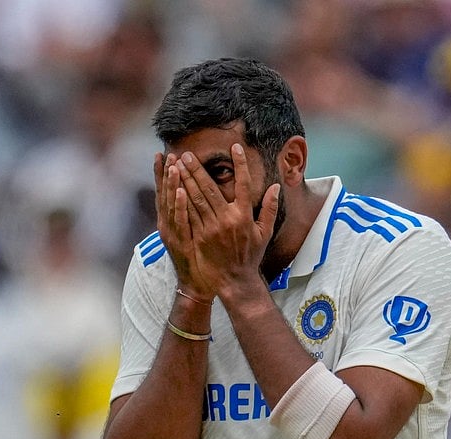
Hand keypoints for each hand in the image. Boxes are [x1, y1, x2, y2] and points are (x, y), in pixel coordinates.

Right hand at [154, 152, 214, 299]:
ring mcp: (173, 234)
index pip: (165, 191)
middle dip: (164, 173)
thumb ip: (192, 212)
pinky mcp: (180, 243)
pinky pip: (180, 221)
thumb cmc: (198, 259)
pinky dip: (178, 206)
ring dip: (171, 184)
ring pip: (170, 205)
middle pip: (164, 194)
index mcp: (171, 220)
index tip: (163, 154)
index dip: (163, 173)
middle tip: (166, 153)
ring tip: (174, 165)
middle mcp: (168, 224)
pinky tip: (180, 192)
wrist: (197, 284)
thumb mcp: (191, 233)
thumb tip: (192, 194)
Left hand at [173, 143, 279, 298]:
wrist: (234, 280)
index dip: (240, 164)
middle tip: (188, 154)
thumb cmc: (250, 256)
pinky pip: (189, 214)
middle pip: (211, 188)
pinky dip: (182, 199)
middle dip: (198, 169)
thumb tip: (276, 187)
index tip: (235, 147)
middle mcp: (228, 219)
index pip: (244, 184)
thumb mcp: (264, 233)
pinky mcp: (200, 236)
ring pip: (197, 199)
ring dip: (186, 180)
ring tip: (177, 165)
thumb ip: (269, 209)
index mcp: (245, 216)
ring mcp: (212, 228)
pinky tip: (175, 187)